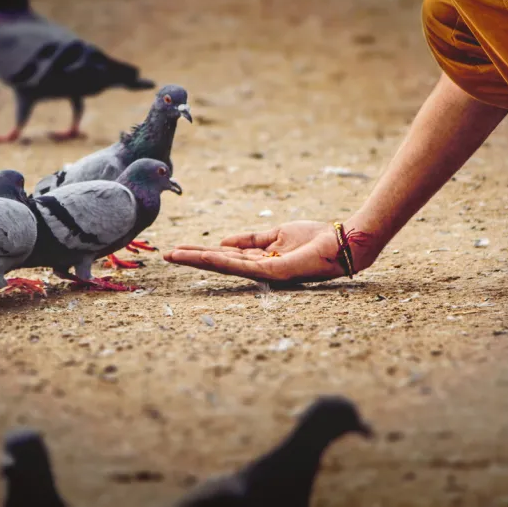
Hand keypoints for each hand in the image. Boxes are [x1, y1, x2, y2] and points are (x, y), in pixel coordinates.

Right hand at [164, 220, 375, 282]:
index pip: (226, 256)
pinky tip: (202, 256)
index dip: (203, 252)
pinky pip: (241, 264)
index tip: (179, 248)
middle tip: (167, 256)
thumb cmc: (315, 238)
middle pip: (219, 263)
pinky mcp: (272, 272)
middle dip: (193, 259)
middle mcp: (259, 269)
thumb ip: (251, 238)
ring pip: (224, 265)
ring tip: (174, 256)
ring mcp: (264, 272)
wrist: (341, 243)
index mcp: (260, 259)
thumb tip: (223, 240)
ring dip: (198, 261)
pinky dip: (219, 260)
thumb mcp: (277, 234)